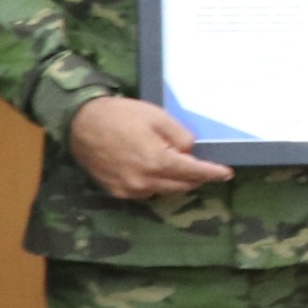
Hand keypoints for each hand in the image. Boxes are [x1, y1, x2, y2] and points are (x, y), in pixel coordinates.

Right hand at [70, 96, 231, 199]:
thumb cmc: (120, 115)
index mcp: (157, 161)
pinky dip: (156, 184)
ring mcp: (129, 190)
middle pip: (181, 186)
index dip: (212, 173)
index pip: (193, 172)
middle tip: (204, 167)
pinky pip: (145, 192)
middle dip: (196, 178)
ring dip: (175, 182)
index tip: (226, 173)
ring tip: (179, 166)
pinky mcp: (116, 192)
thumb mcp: (157, 116)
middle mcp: (145, 181)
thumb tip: (190, 151)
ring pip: (163, 191)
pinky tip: (155, 171)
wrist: (81, 122)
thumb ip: (180, 135)